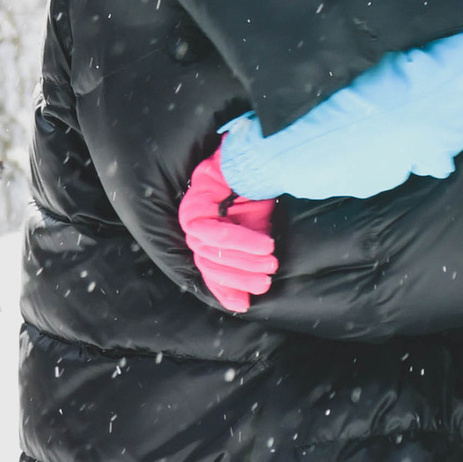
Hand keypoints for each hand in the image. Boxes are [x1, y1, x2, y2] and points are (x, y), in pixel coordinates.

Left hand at [179, 151, 277, 310]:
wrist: (260, 157)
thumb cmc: (261, 194)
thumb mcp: (257, 231)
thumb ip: (251, 256)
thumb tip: (252, 293)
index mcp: (207, 235)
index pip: (210, 269)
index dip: (225, 288)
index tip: (245, 304)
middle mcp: (195, 227)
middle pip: (210, 262)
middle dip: (239, 276)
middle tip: (266, 283)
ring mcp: (192, 214)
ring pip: (211, 250)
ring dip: (244, 260)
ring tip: (270, 264)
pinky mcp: (195, 203)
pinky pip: (213, 231)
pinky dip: (239, 241)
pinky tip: (263, 245)